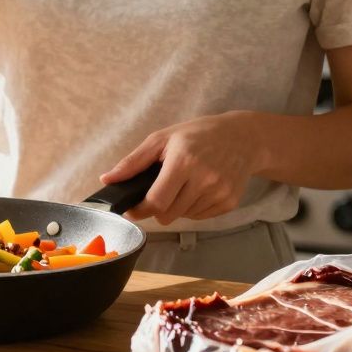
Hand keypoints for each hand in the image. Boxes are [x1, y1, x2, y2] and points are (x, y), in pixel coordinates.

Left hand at [99, 112, 265, 224]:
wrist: (244, 137)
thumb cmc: (198, 134)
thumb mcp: (163, 139)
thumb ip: (133, 162)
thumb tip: (107, 179)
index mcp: (184, 161)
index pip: (156, 201)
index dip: (139, 210)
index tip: (132, 209)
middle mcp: (205, 179)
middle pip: (168, 214)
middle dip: (157, 208)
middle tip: (158, 192)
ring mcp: (220, 192)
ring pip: (183, 216)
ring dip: (176, 207)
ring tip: (182, 184)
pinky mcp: (230, 202)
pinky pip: (200, 216)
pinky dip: (192, 208)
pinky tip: (198, 188)